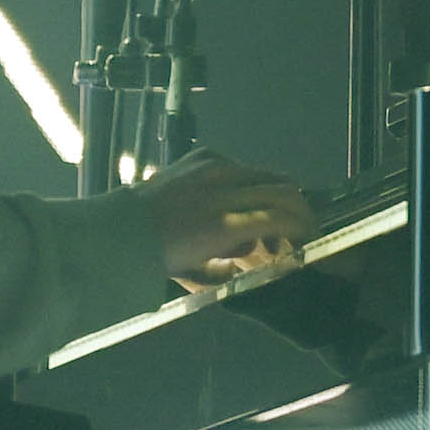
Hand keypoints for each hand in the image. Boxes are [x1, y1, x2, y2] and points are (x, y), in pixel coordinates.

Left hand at [141, 156, 310, 293]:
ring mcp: (212, 167)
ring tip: (265, 222)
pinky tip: (235, 202)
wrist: (121, 230)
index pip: (283, 216)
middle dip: (300, 211)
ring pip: (265, 174)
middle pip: (284, 189)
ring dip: (276, 196)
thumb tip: (261, 250)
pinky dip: (247, 183)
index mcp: (224, 223)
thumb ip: (239, 263)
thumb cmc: (162, 259)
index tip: (309, 240)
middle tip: (298, 230)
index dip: (304, 228)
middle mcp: (223, 188)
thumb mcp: (204, 273)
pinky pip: (239, 166)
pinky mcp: (201, 156)